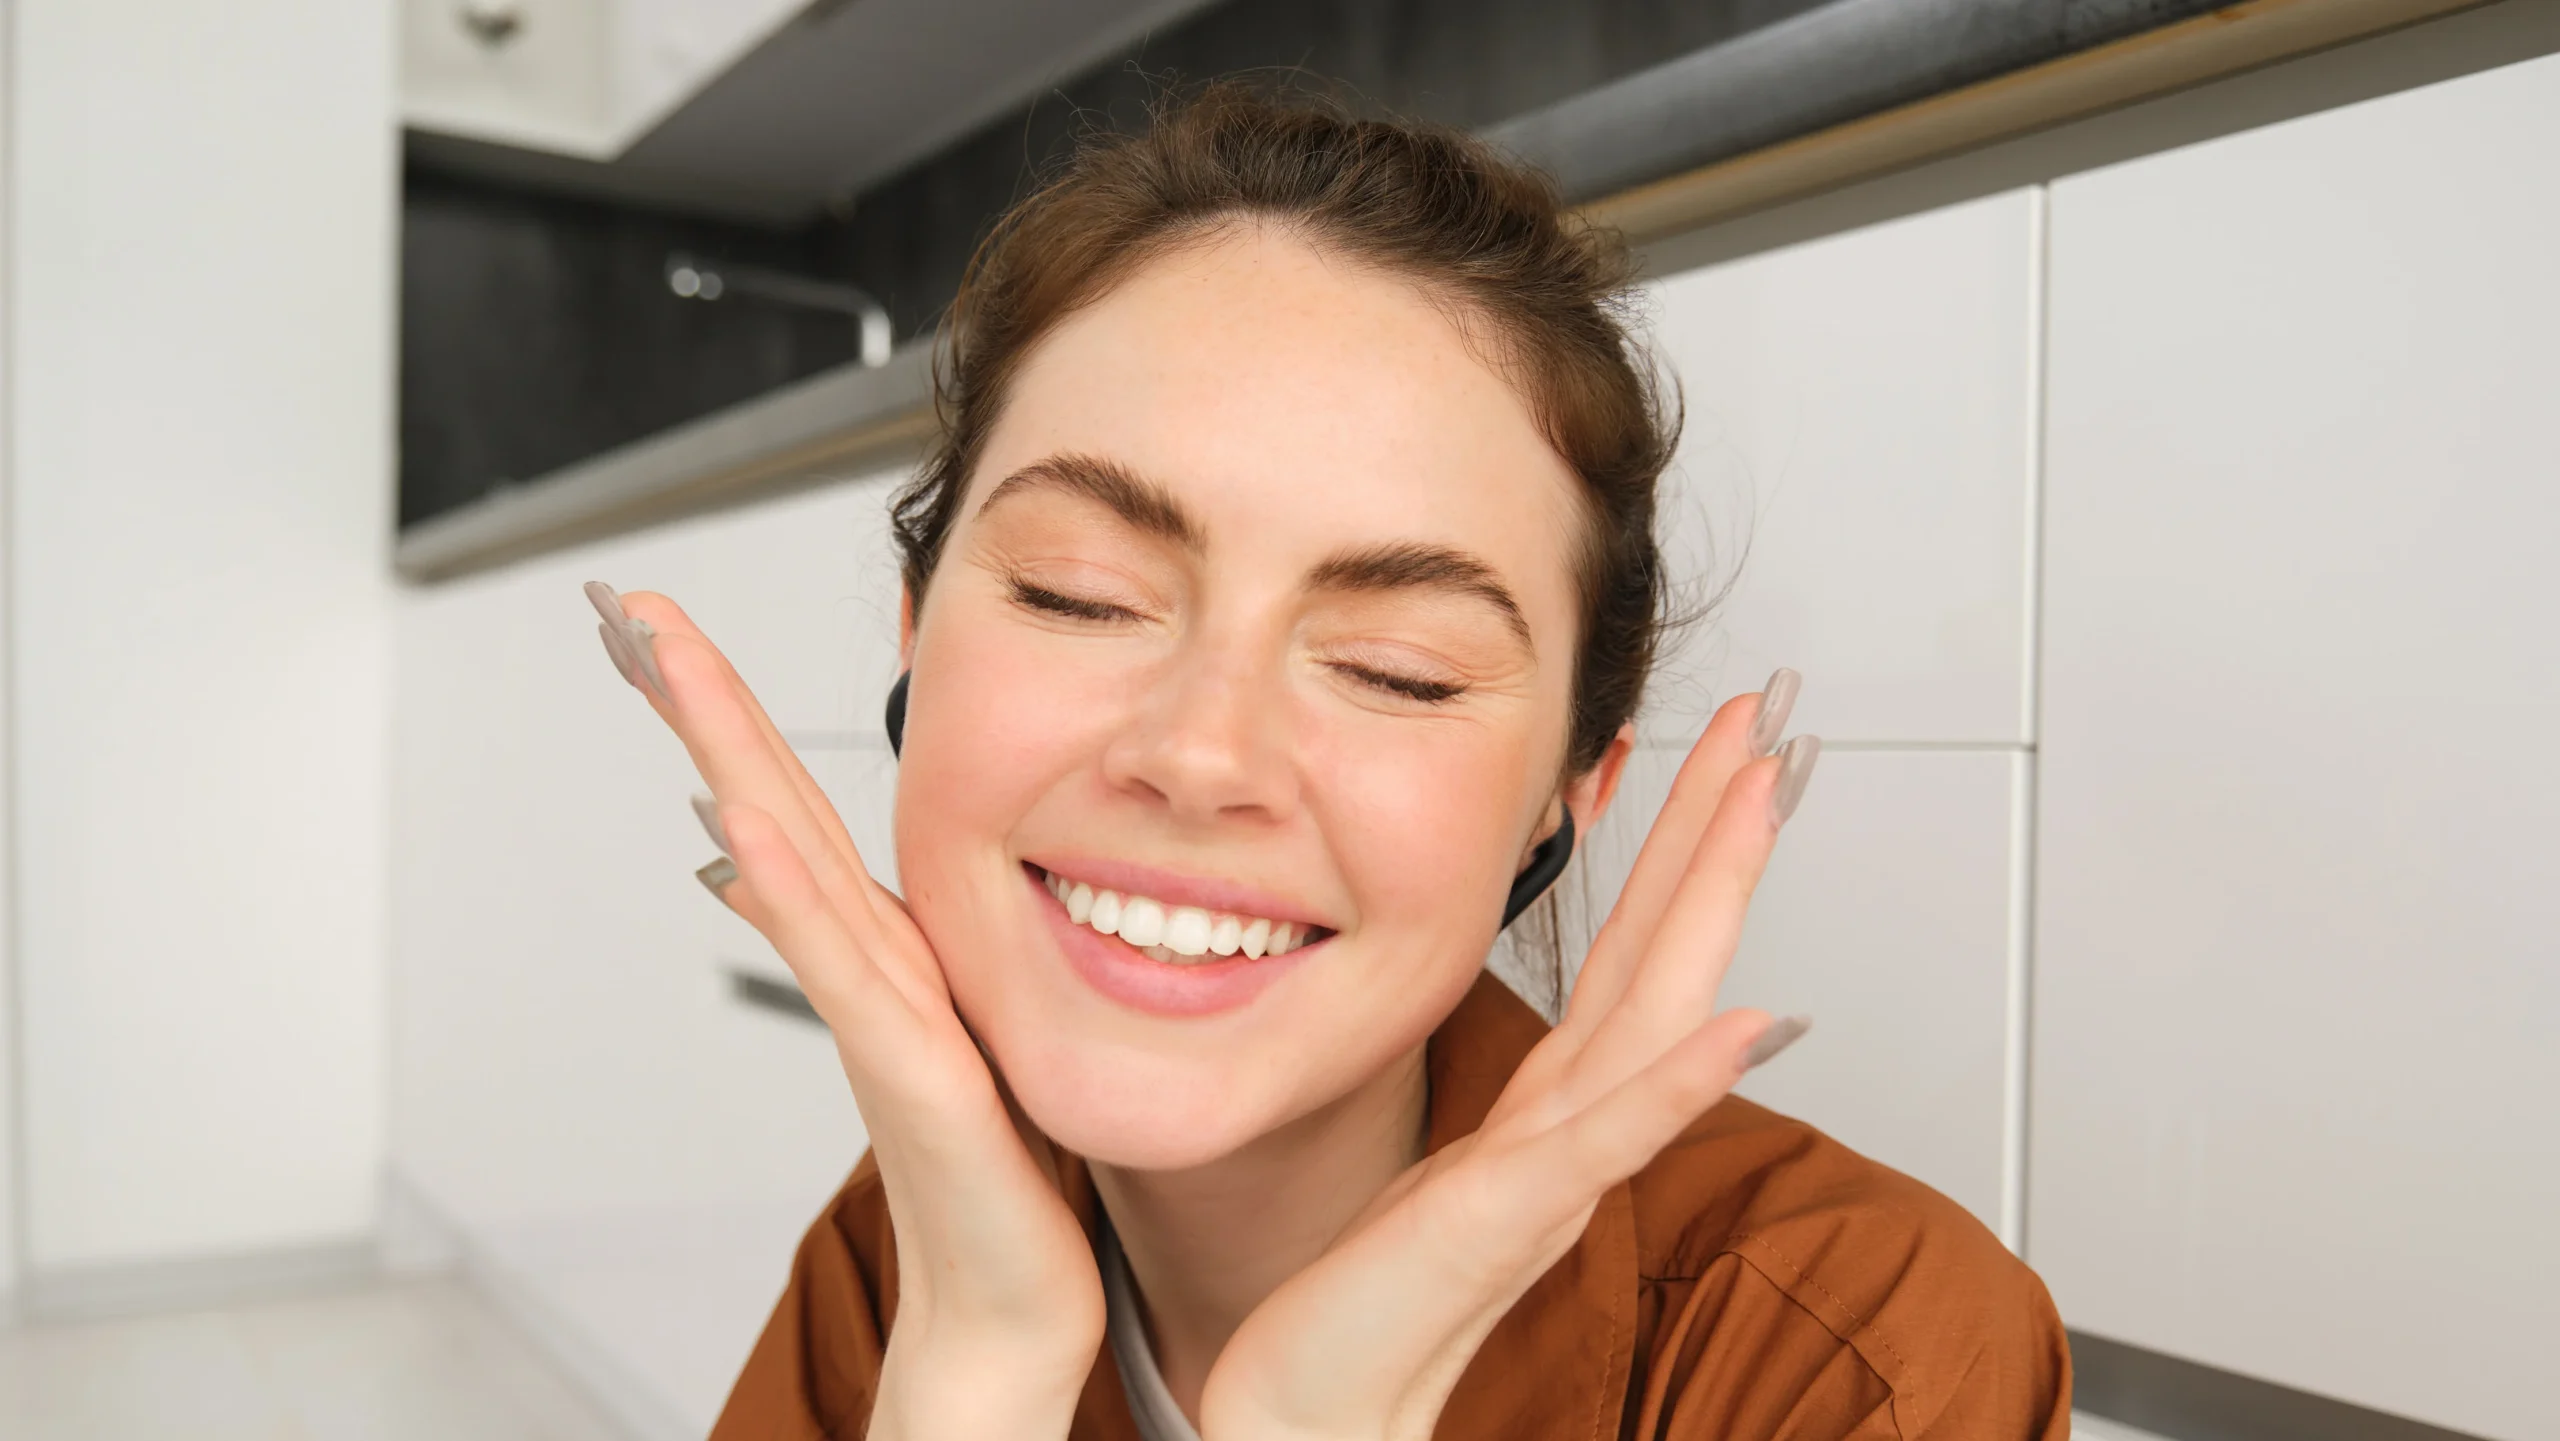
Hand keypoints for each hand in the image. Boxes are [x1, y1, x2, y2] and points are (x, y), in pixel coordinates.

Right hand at [588, 585, 1103, 1439]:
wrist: (1010, 1298)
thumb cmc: (995, 1167)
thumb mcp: (944, 1020)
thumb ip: (874, 941)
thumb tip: (782, 871)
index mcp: (885, 941)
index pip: (790, 796)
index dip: (728, 706)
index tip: (664, 622)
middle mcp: (864, 960)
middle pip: (763, 800)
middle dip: (698, 699)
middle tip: (622, 605)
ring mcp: (873, 1008)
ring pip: (782, 856)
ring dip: (723, 752)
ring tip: (664, 662)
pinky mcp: (907, 1064)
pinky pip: (840, 961)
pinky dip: (783, 889)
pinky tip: (735, 821)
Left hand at [1198, 683, 1817, 1440]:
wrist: (1311, 1409)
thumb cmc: (1362, 1303)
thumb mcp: (1438, 1168)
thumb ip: (1493, 1104)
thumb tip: (1508, 1025)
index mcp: (1546, 1103)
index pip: (1631, 948)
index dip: (1679, 845)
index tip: (1715, 749)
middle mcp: (1568, 1124)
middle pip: (1668, 950)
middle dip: (1721, 830)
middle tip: (1773, 722)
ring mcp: (1552, 1168)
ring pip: (1660, 1009)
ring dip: (1716, 897)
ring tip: (1765, 797)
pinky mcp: (1512, 1220)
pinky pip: (1612, 1137)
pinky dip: (1681, 1080)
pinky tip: (1745, 1023)